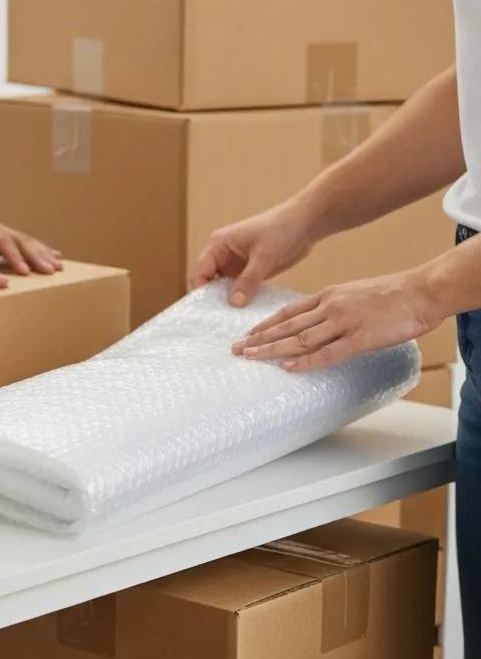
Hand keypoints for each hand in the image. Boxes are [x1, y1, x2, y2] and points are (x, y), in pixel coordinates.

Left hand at [0, 208, 61, 275]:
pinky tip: (54, 255)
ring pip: (25, 240)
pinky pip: (23, 243)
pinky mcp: (1, 236)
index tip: (26, 271)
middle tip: (52, 270)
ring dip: (42, 253)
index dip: (14, 256)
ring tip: (58, 265)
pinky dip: (40, 250)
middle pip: (19, 239)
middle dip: (36, 255)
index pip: (1, 241)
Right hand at [190, 202, 315, 306]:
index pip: (201, 271)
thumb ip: (248, 280)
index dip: (203, 290)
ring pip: (224, 288)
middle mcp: (223, 255)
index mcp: (219, 244)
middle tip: (221, 318)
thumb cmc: (282, 229)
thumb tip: (234, 303)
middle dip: (214, 298)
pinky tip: (246, 312)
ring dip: (228, 301)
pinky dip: (242, 299)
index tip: (210, 309)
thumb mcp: (264, 256)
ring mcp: (236, 264)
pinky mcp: (248, 272)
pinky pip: (240, 289)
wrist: (306, 223)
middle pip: (209, 282)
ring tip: (233, 318)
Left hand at [231, 270, 439, 371]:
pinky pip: (327, 353)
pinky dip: (305, 361)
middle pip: (286, 325)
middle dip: (259, 339)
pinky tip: (288, 367)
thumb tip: (318, 321)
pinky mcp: (360, 338)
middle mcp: (330, 307)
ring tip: (251, 357)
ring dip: (272, 349)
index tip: (247, 335)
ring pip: (299, 338)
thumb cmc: (392, 294)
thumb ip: (334, 307)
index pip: (288, 312)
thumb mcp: (354, 294)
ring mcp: (343, 322)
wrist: (421, 291)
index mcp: (328, 296)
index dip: (265, 324)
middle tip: (236, 349)